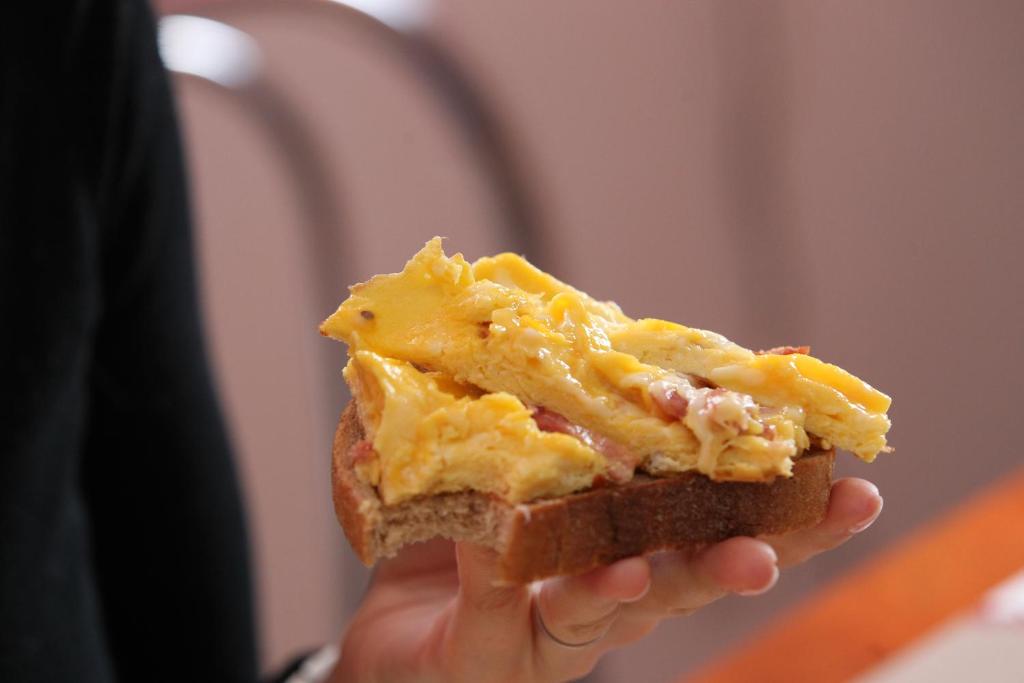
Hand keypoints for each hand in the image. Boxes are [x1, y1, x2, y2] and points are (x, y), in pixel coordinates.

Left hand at [329, 478, 881, 682]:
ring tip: (733, 561)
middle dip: (760, 542)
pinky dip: (519, 580)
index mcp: (619, 538)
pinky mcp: (491, 656)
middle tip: (829, 512)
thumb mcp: (502, 463)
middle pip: (692, 569)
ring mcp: (551, 631)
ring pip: (625, 611)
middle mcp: (602, 590)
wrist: (384, 629)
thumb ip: (542, 423)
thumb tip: (580, 358)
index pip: (698, 508)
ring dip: (673, 580)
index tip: (831, 452)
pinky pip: (505, 614)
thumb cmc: (455, 537)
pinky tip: (554, 559)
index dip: (760, 482)